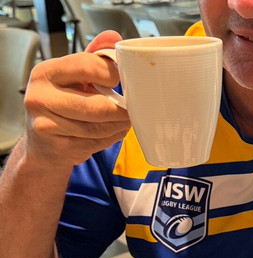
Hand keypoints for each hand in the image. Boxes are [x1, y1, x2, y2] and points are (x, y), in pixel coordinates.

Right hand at [23, 30, 130, 168]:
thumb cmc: (63, 102)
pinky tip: (112, 131)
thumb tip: (113, 37)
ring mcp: (46, 124)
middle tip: (132, 108)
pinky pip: (96, 142)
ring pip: (99, 127)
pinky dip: (111, 137)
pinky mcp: (58, 146)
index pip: (86, 66)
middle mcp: (40, 97)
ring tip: (124, 120)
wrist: (43, 143)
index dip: (111, 74)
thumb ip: (94, 57)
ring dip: (119, 125)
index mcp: (45, 72)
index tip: (121, 79)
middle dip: (121, 109)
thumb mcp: (74, 76)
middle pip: (97, 106)